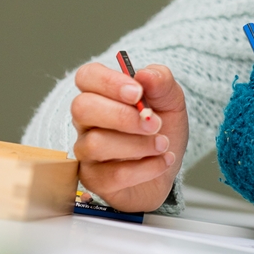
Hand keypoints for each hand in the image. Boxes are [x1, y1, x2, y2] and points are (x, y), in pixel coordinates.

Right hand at [71, 62, 188, 211]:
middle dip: (122, 116)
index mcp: (101, 94)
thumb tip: (145, 74)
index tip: (138, 93)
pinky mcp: (94, 179)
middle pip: (82, 108)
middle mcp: (87, 121)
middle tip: (155, 123)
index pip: (87, 77)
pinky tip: (162, 161)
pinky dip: (146, 168)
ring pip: (96, 144)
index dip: (109, 82)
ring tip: (163, 144)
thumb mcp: (171, 100)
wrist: (168, 165)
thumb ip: (161, 82)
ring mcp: (86, 151)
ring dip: (139, 145)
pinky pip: (112, 175)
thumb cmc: (163, 129)